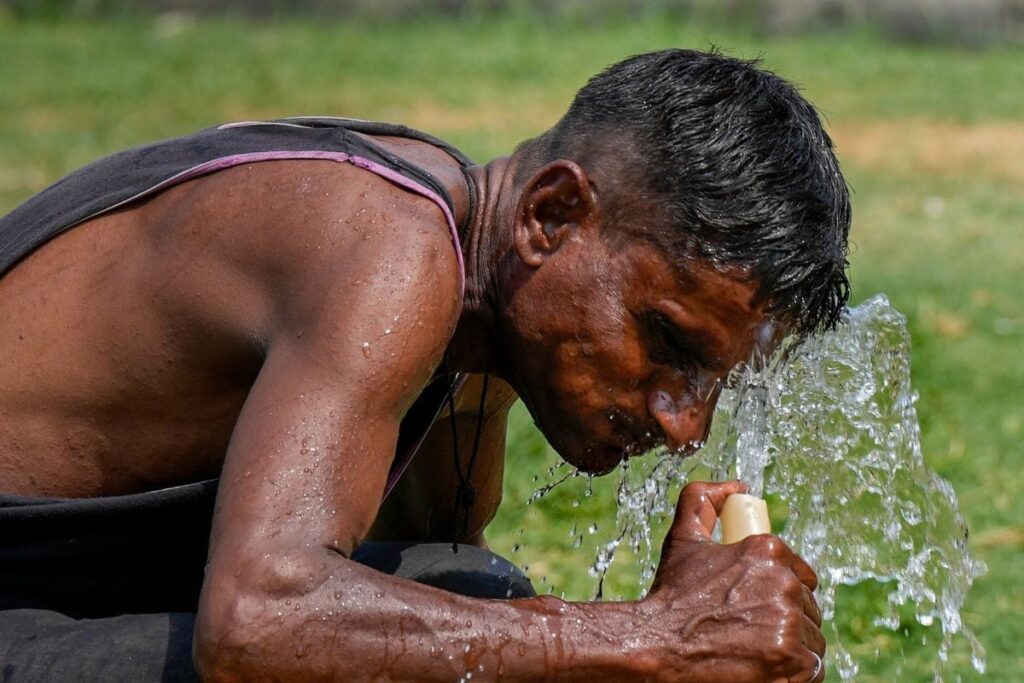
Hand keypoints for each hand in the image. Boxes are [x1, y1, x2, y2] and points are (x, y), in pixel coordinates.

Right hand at [642, 481, 824, 682]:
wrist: (656, 644)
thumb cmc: (671, 594)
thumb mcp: (682, 538)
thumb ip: (703, 500)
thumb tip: (737, 485)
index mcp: (768, 550)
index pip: (803, 576)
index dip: (786, 593)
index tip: (762, 608)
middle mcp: (785, 584)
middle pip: (809, 610)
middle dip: (788, 622)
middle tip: (754, 634)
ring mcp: (791, 625)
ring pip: (812, 641)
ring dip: (792, 650)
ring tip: (757, 653)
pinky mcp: (792, 662)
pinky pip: (812, 670)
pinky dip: (794, 674)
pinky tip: (767, 670)